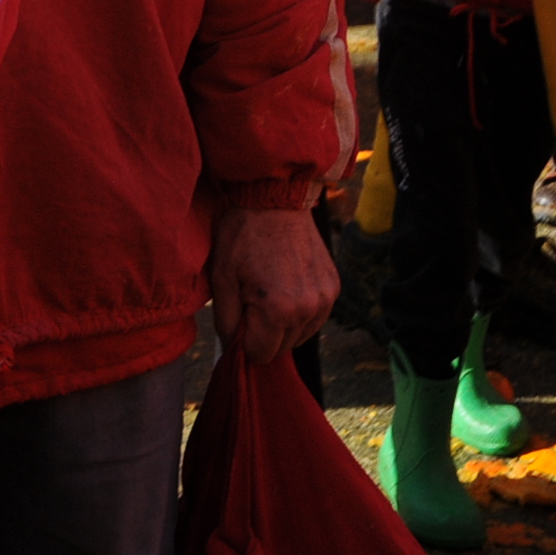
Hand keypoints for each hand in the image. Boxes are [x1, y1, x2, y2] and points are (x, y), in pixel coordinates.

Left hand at [207, 205, 335, 364]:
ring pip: (300, 335)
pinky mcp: (334, 287)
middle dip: (263, 333)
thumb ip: (226, 320)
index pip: (261, 355)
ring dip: (283, 324)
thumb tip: (233, 347)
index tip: (239, 319)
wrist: (274, 199)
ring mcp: (325, 299)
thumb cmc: (242, 235)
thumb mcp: (221, 277)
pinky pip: (315, 317)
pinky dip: (301, 311)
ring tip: (269, 291)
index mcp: (278, 311)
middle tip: (251, 300)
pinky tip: (286, 287)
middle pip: (282, 348)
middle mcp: (308, 310)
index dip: (245, 342)